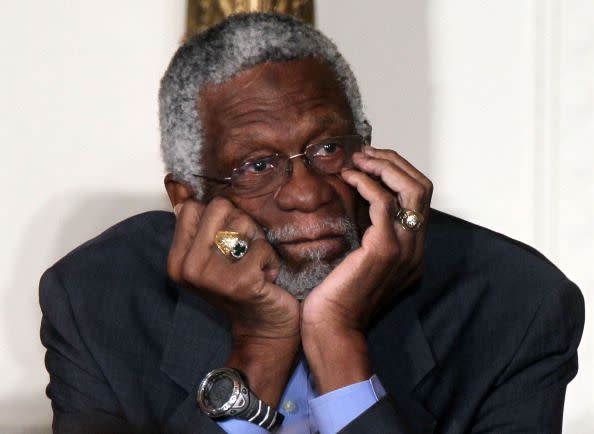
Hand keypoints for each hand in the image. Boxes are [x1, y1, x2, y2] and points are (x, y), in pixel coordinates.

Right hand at [167, 197, 300, 404]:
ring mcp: (213, 277)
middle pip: (219, 207)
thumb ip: (195, 224)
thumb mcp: (210, 255)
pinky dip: (271, 259)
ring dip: (258, 241)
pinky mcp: (240, 283)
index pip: (192, 207)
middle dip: (241, 222)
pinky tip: (266, 277)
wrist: (262, 329)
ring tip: (255, 263)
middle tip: (246, 249)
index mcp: (177, 260)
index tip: (227, 239)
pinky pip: (262, 247)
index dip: (218, 216)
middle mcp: (189, 268)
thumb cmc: (239, 287)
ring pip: (243, 223)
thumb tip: (176, 184)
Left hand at [301, 146, 432, 392]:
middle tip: (366, 153)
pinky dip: (367, 183)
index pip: (420, 198)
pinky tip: (348, 178)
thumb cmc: (339, 295)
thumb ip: (371, 235)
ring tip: (358, 159)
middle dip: (395, 162)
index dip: (399, 172)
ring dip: (384, 166)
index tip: (372, 161)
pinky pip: (383, 202)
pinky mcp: (383, 249)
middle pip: (422, 188)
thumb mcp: (362, 260)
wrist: (333, 327)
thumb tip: (360, 204)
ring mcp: (403, 248)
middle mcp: (415, 248)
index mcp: (412, 250)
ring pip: (410, 189)